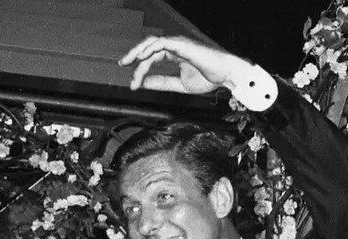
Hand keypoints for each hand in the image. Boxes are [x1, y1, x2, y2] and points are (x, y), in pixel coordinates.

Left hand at [120, 35, 245, 94]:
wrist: (225, 75)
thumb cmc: (208, 79)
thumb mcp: (180, 84)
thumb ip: (162, 83)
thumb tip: (144, 83)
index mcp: (174, 54)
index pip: (151, 58)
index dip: (140, 70)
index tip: (133, 85)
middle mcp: (173, 45)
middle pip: (148, 48)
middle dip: (133, 55)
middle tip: (122, 65)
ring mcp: (177, 43)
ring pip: (151, 43)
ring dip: (138, 52)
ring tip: (128, 62)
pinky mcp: (181, 44)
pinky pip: (160, 43)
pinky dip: (149, 49)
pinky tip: (141, 58)